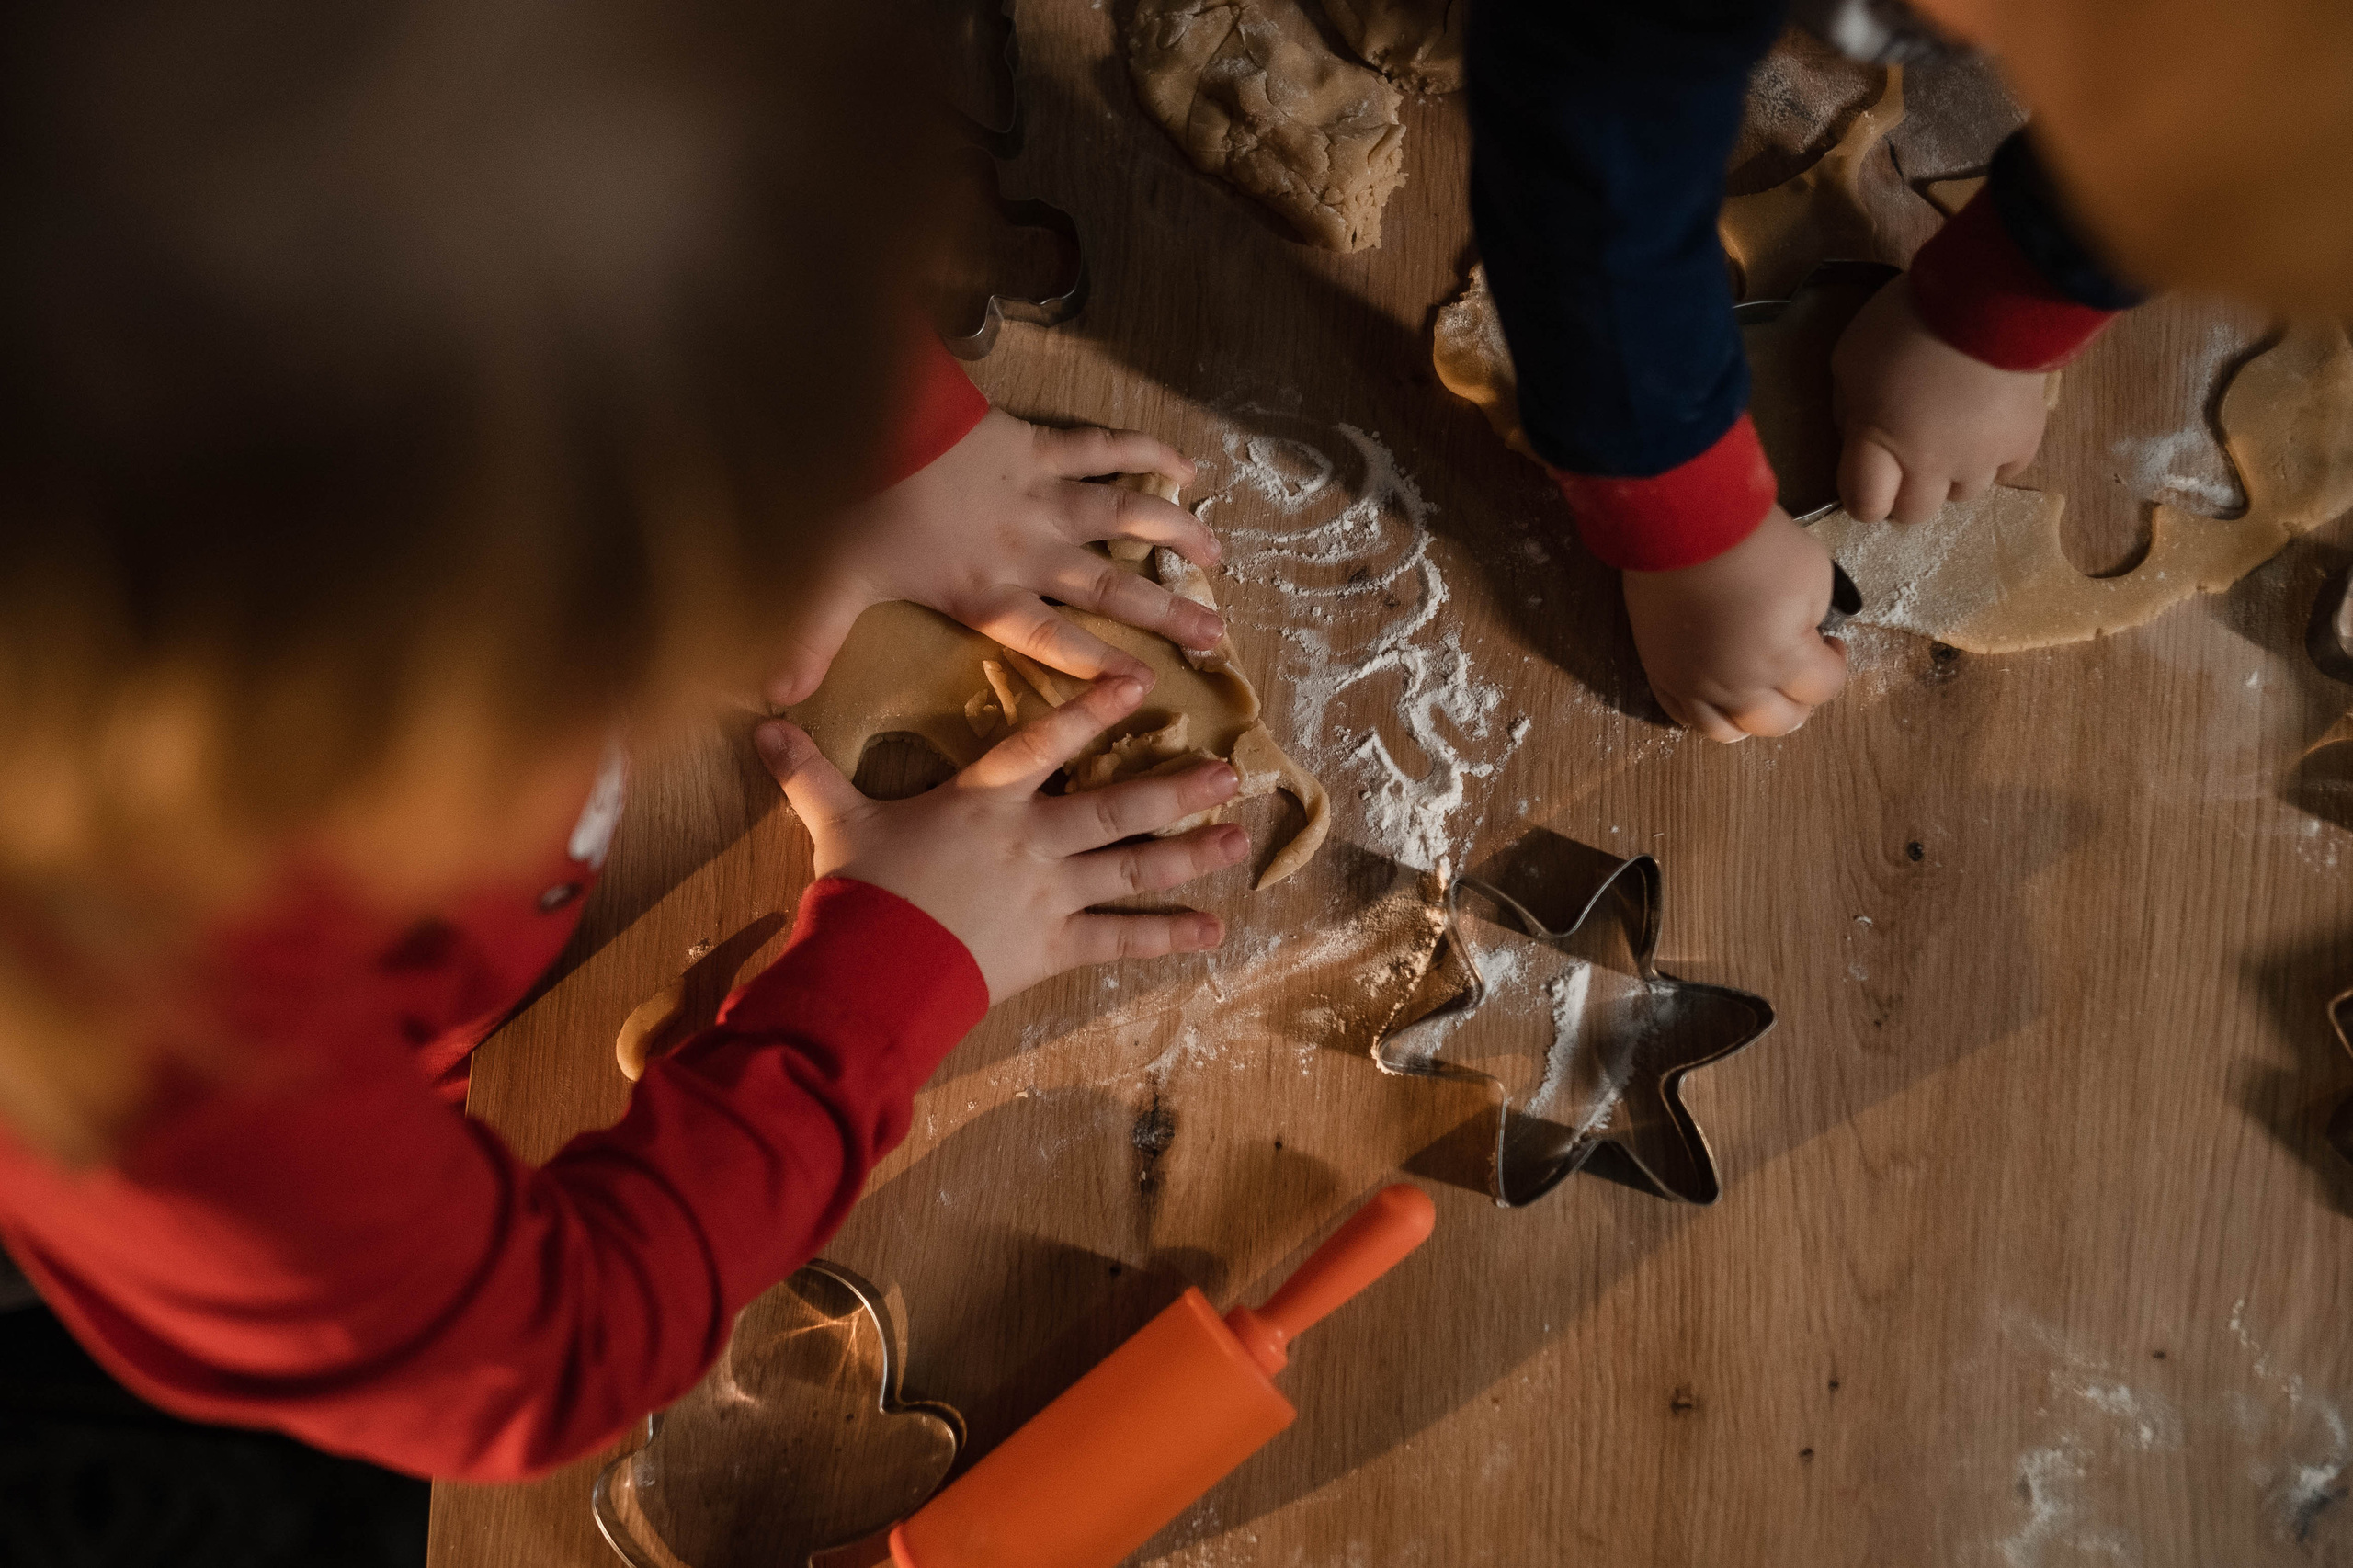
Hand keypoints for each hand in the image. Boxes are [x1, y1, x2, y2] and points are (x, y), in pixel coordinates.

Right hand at [753, 676, 1244, 1003]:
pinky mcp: (1056, 947)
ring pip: (1134, 867)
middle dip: (1177, 787)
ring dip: (1190, 854)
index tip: (1141, 685)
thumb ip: (809, 770)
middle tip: (1232, 772)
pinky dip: (1167, 936)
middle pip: (1117, 805)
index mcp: (985, 800)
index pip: (1047, 741)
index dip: (1093, 709)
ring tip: (1237, 840)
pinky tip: (1211, 932)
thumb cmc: (858, 890)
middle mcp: (1032, 839)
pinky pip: (1122, 939)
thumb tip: (761, 722)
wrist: (872, 968)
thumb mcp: (834, 820)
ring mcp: (1051, 894)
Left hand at [767, 411, 1223, 707]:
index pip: (1054, 641)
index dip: (1100, 668)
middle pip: (1112, 588)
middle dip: (1168, 615)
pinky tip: (1188, 467)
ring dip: (1175, 534)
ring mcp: (1042, 494)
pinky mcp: (1041, 446)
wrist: (864, 418)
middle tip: (1218, 637)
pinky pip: (1107, 449)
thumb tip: (769, 703)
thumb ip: (807, 647)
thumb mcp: (825, 586)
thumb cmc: (850, 506)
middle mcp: (1028, 550)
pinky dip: (1149, 454)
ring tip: (1217, 556)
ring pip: (1125, 517)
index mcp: (985, 593)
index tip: (1147, 689)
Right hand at [1621, 505, 1848, 741]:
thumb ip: (1816, 615)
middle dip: (1799, 700)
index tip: (1832, 642)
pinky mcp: (1661, 671)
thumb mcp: (1815, 573)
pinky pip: (1681, 715)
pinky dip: (1705, 713)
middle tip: (1799, 672)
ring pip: (1726, 731)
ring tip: (1757, 693)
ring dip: (1751, 718)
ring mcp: (1693, 683)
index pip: (1824, 688)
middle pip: (1778, 722)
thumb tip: (1804, 633)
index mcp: (1782, 659)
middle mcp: (1737, 684)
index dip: (1836, 664)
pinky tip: (1717, 692)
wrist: (1684, 524)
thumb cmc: (1753, 543)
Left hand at [1833, 272, 2051, 524]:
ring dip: (1951, 474)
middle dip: (1904, 492)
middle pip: (1914, 513)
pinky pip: (2005, 473)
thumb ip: (1848, 407)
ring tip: (1951, 433)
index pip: (1865, 506)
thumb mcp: (1849, 358)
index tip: (1864, 473)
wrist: (1991, 296)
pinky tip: (1987, 428)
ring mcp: (1982, 460)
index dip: (1861, 495)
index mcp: (1882, 445)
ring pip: (1962, 496)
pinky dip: (1994, 459)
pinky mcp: (2024, 443)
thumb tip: (1857, 436)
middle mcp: (1932, 466)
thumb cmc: (1906, 322)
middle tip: (1907, 456)